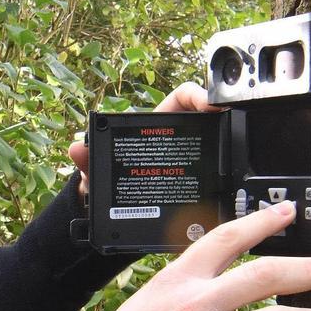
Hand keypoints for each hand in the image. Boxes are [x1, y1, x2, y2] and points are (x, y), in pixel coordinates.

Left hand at [67, 81, 224, 200]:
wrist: (114, 215)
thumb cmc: (106, 183)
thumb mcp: (95, 172)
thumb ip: (87, 160)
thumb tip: (77, 147)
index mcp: (155, 127)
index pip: (182, 98)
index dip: (197, 95)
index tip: (208, 104)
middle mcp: (176, 141)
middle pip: (207, 120)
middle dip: (222, 117)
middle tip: (229, 123)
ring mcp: (188, 163)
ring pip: (215, 148)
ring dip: (227, 145)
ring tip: (234, 151)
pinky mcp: (195, 187)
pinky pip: (213, 180)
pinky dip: (223, 180)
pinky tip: (229, 185)